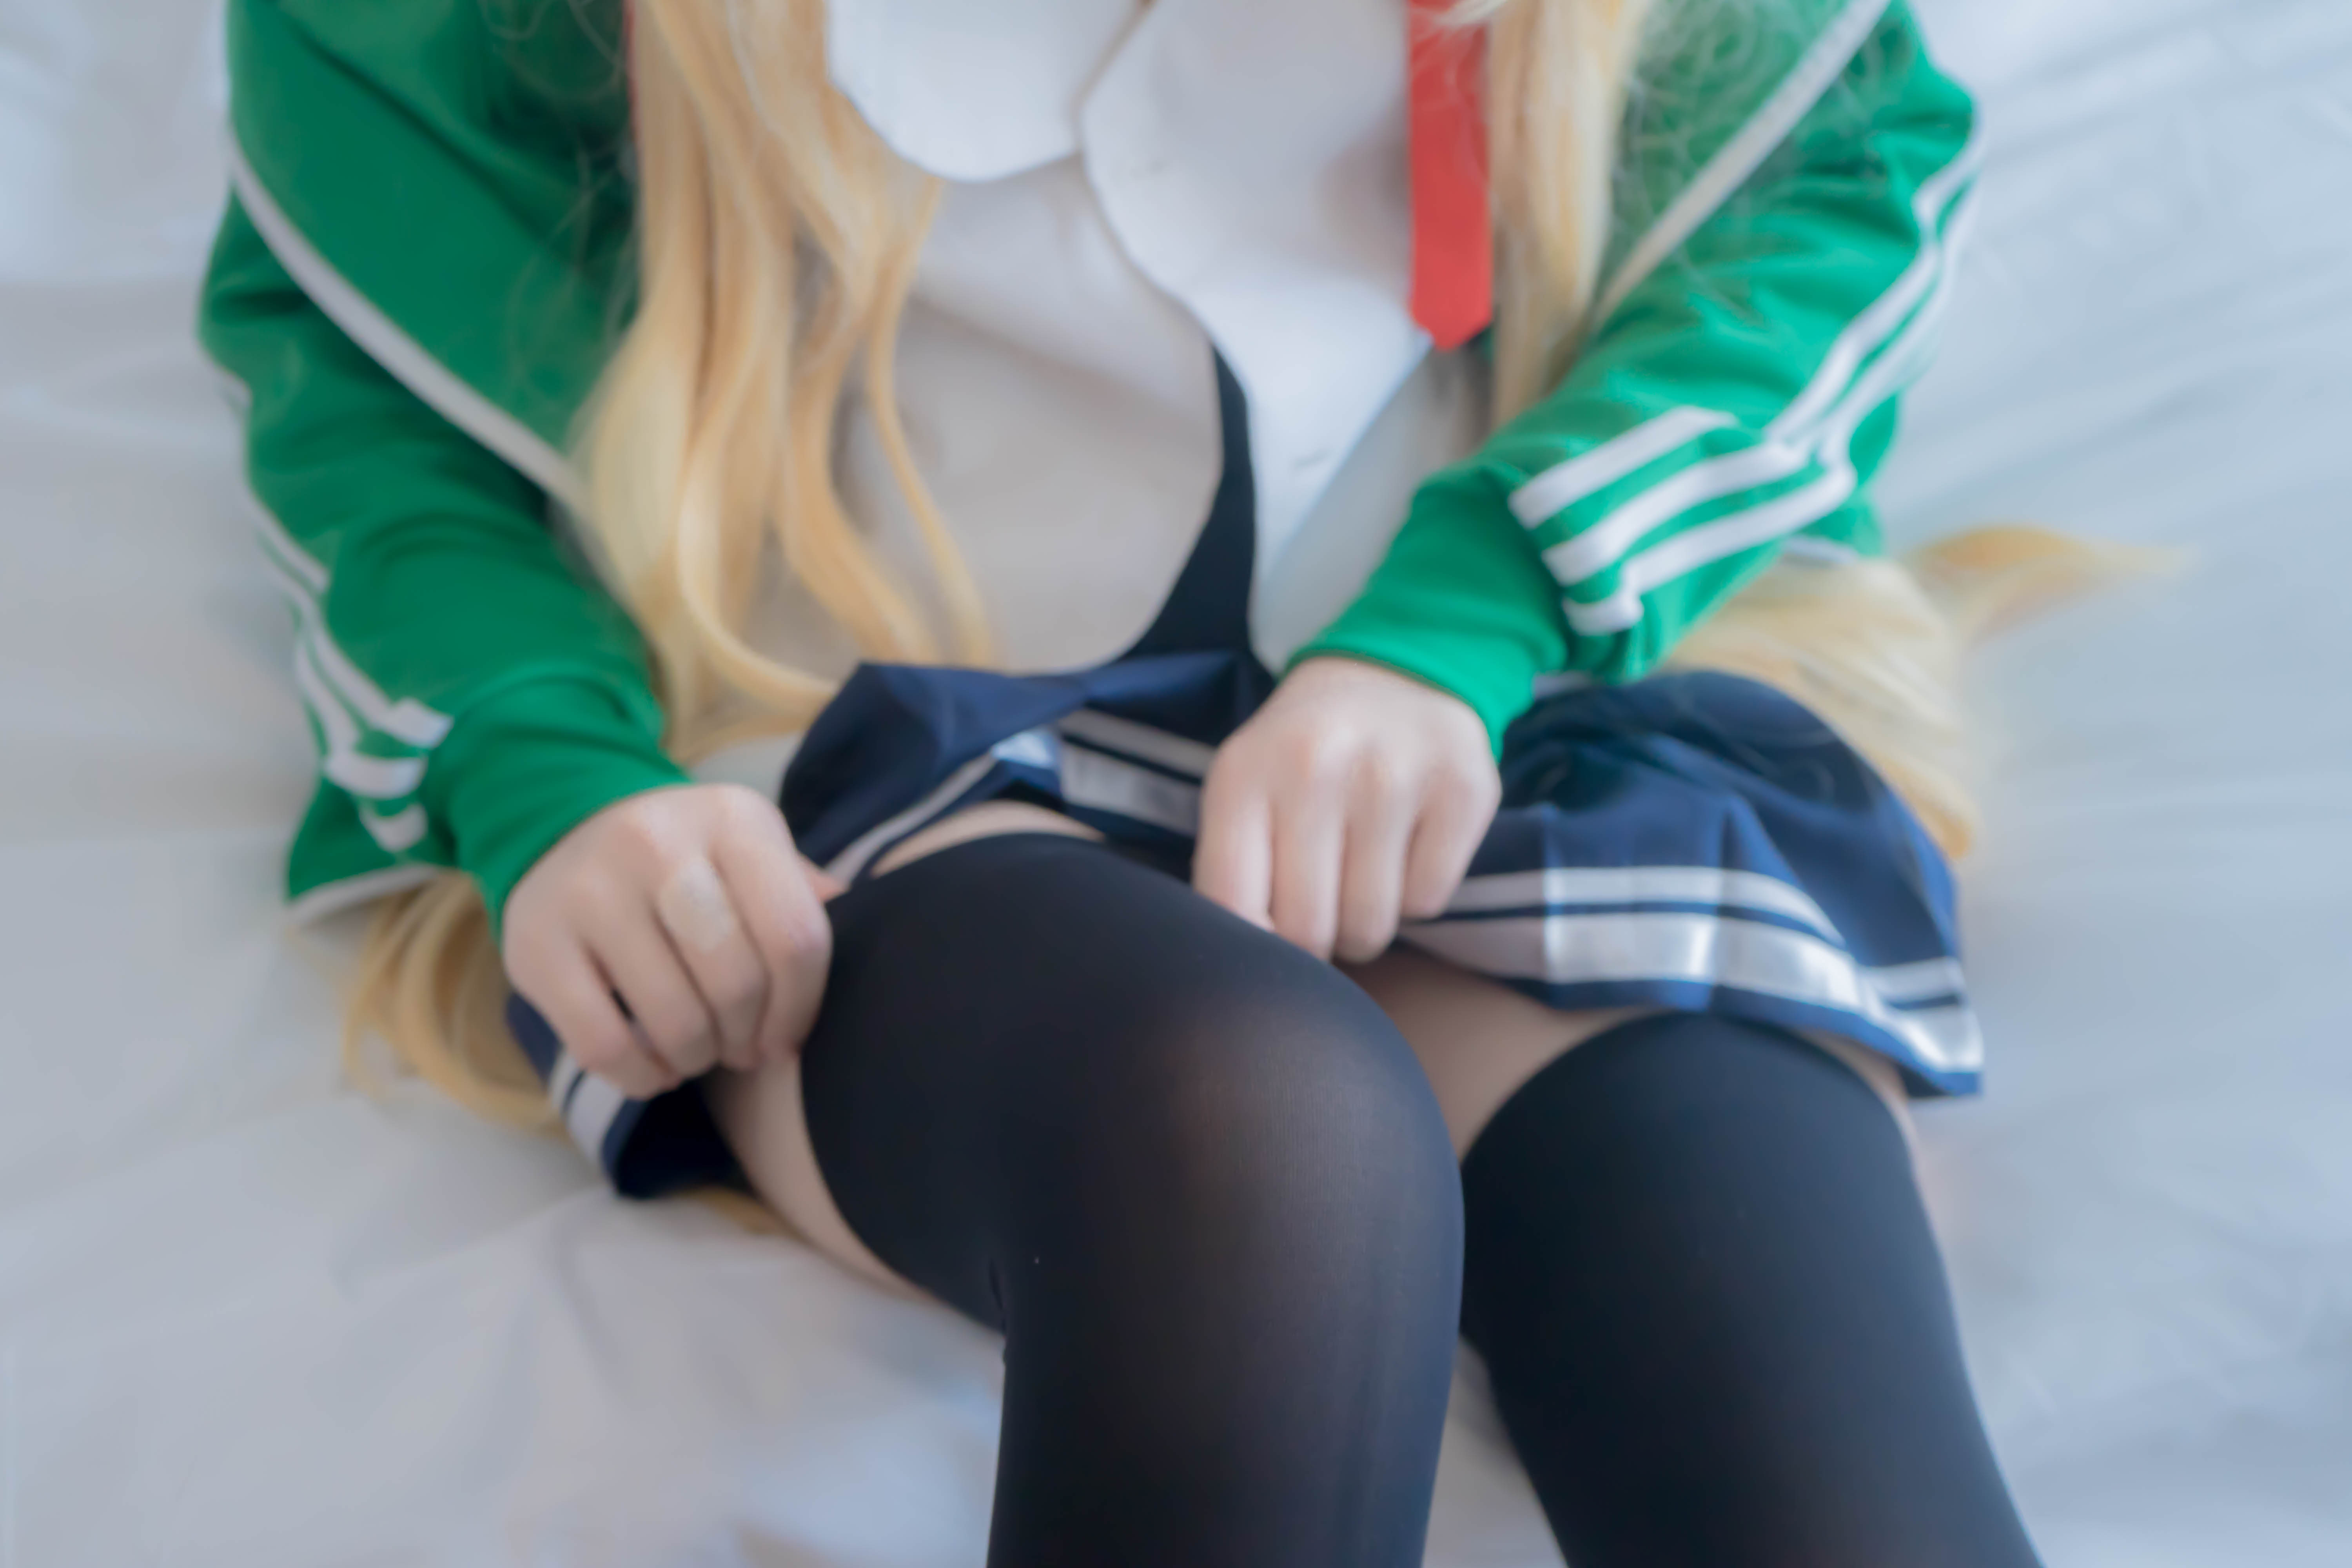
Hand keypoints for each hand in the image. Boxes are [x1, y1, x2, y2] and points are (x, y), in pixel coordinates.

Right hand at [502, 784, 842, 1098]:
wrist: (565, 829)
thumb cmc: (687, 859)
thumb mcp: (753, 851)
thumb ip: (805, 895)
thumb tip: (869, 945)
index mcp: (732, 822)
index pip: (796, 937)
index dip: (802, 1007)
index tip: (787, 1035)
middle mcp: (658, 844)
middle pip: (737, 982)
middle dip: (748, 1036)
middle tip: (741, 1046)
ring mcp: (590, 892)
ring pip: (675, 1020)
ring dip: (698, 1057)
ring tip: (699, 1049)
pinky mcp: (537, 946)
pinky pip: (605, 1046)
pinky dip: (641, 1075)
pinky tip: (654, 1063)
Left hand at [1195, 657, 1499, 962]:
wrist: (1393, 673)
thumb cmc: (1305, 755)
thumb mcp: (1245, 792)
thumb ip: (1232, 872)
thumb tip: (1257, 967)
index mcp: (1244, 773)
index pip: (1233, 907)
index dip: (1253, 949)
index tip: (1269, 937)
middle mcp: (1316, 767)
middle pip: (1307, 930)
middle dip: (1315, 939)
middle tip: (1321, 902)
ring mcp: (1394, 775)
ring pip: (1371, 925)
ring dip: (1364, 922)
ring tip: (1360, 873)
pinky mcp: (1462, 789)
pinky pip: (1428, 902)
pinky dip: (1415, 893)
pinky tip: (1406, 845)